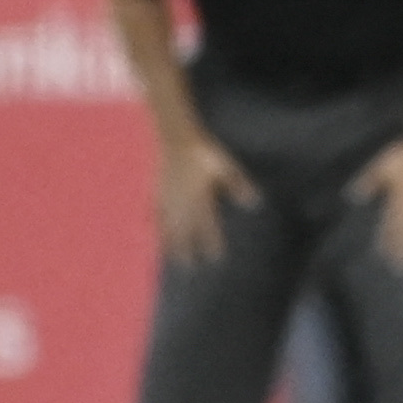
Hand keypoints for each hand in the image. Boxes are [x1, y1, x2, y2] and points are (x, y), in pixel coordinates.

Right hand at [154, 129, 259, 263]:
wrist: (175, 136)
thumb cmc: (202, 150)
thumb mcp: (225, 165)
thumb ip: (238, 184)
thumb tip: (255, 203)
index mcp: (200, 198)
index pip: (207, 226)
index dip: (211, 242)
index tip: (215, 257)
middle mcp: (182, 202)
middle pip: (184, 231)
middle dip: (185, 249)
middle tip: (187, 266)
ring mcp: (167, 197)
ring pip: (167, 225)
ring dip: (168, 242)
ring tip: (168, 257)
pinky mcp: (156, 189)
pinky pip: (153, 209)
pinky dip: (151, 222)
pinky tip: (147, 229)